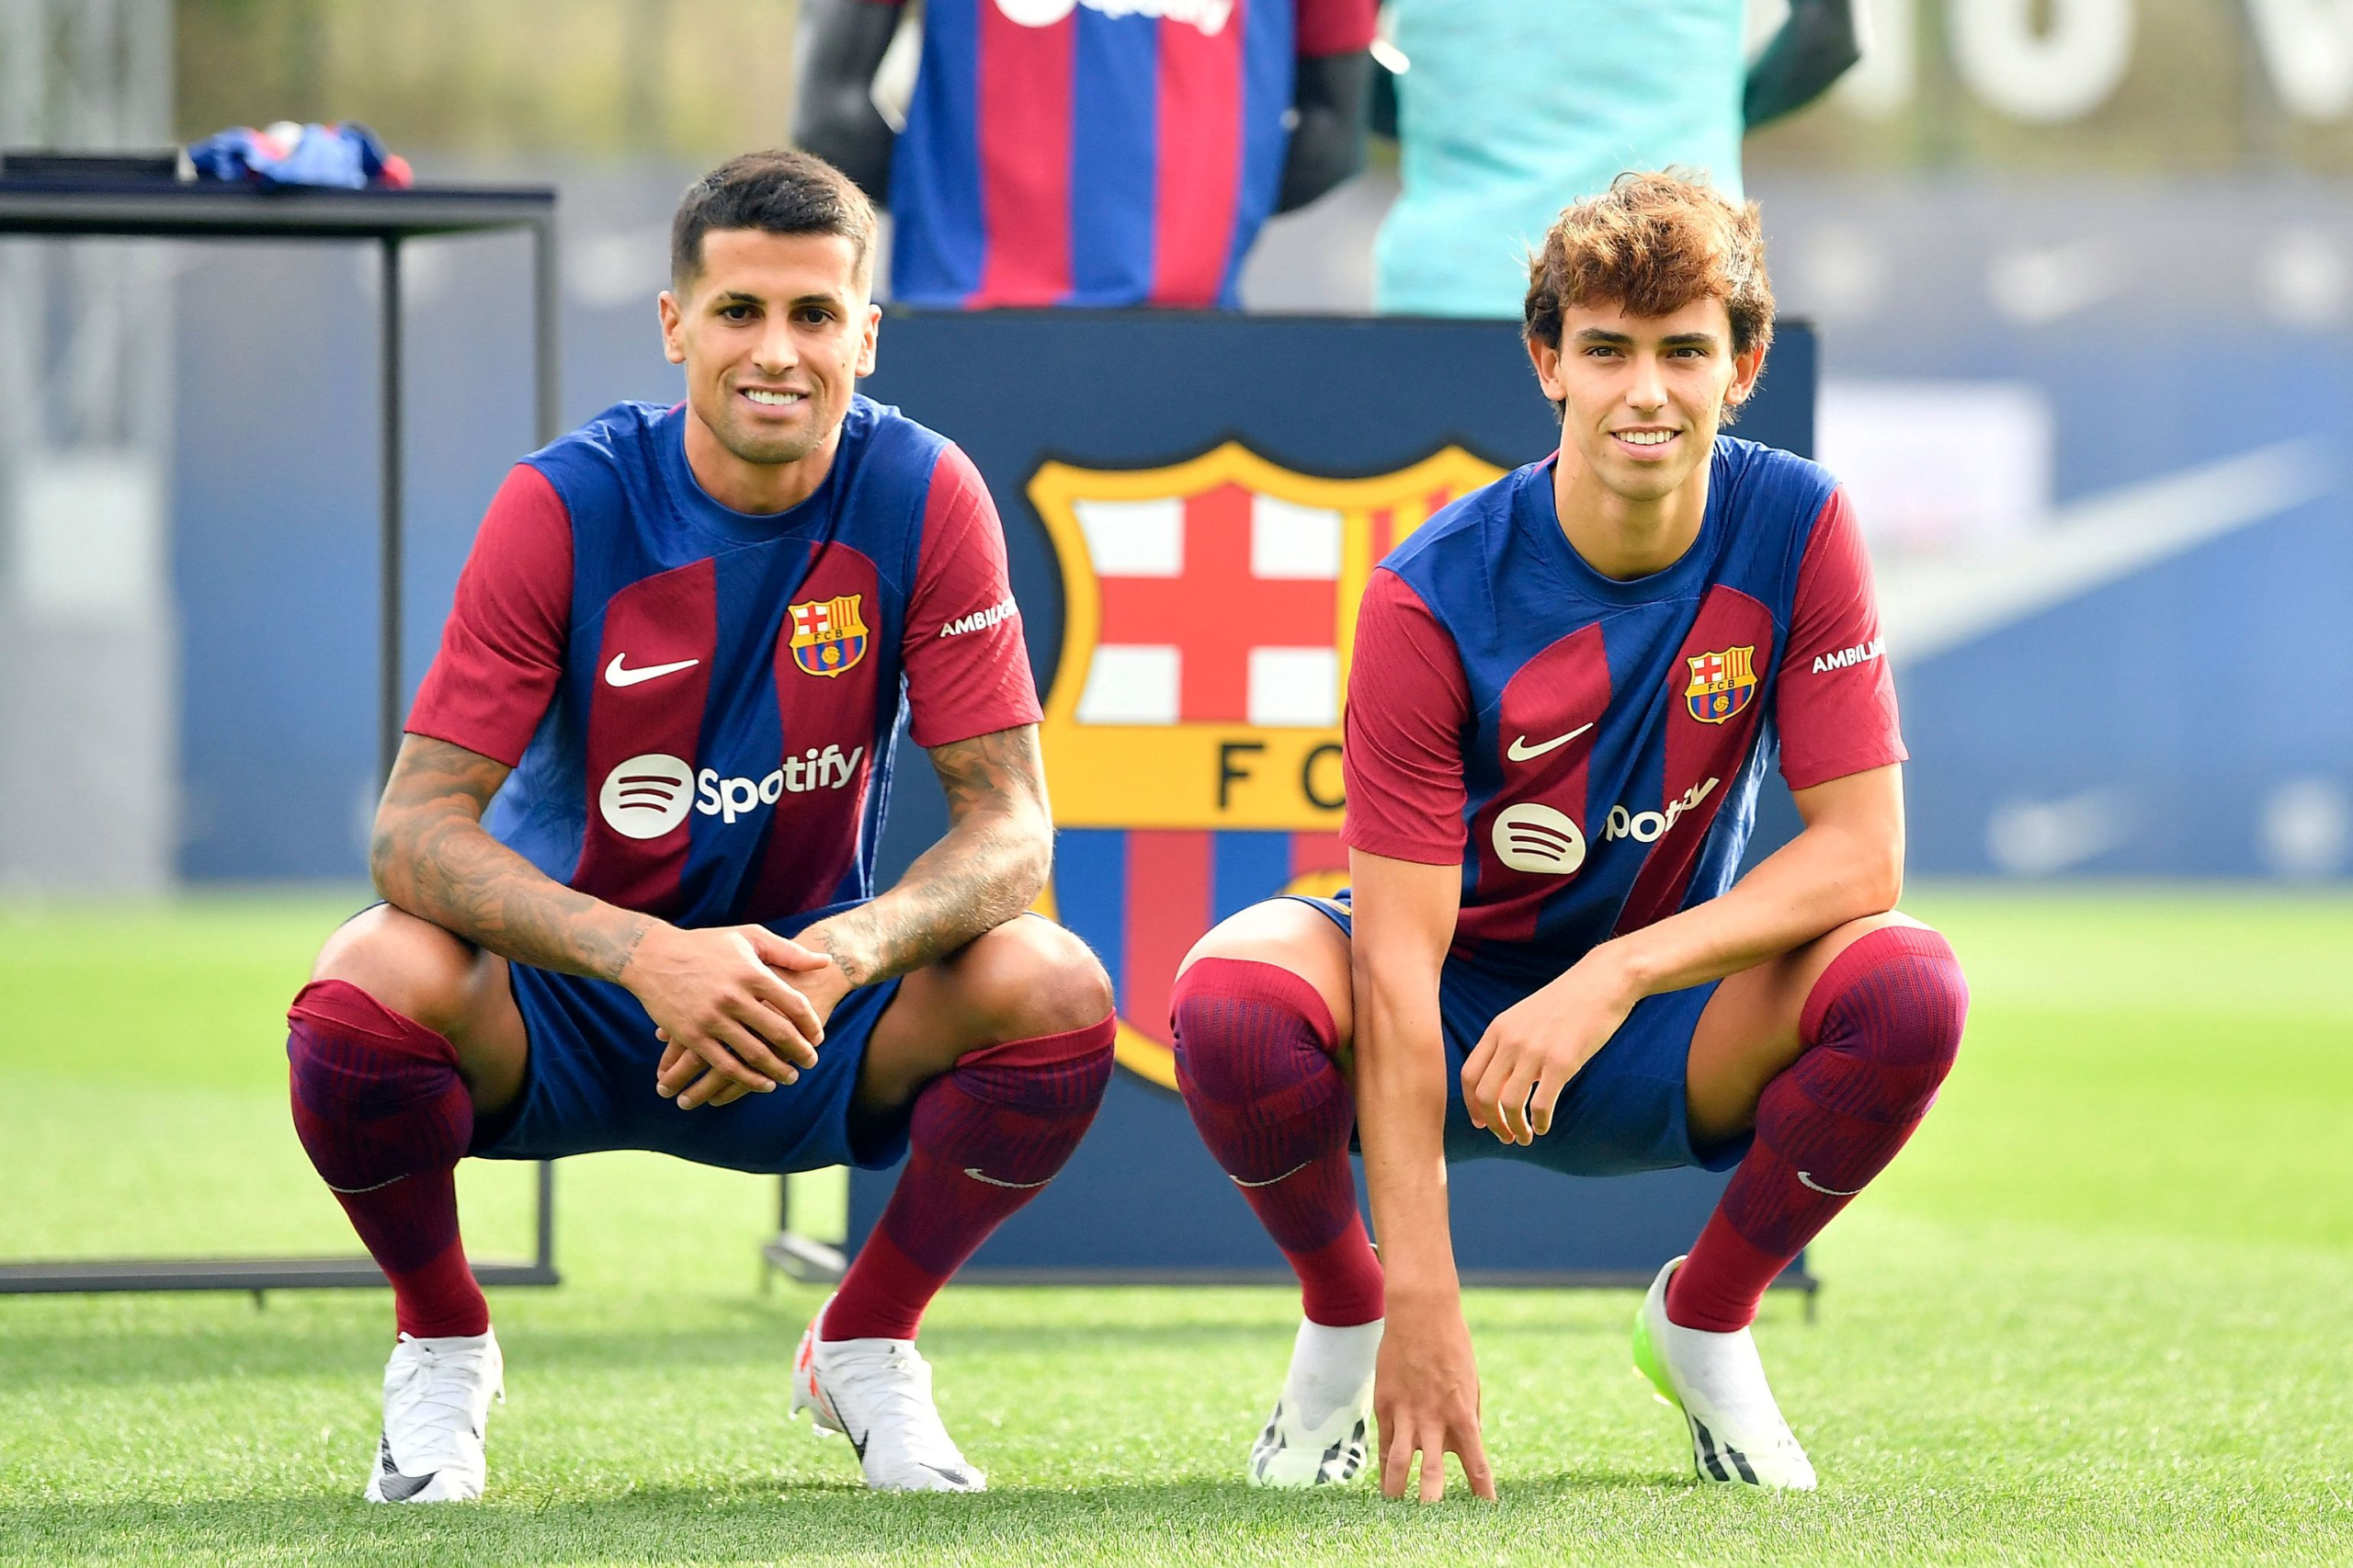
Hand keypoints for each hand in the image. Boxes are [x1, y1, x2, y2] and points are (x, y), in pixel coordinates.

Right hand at [619, 924, 832, 1108]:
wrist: (652, 956)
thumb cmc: (706, 945)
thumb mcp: (748, 938)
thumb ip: (788, 951)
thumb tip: (825, 961)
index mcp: (751, 972)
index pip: (794, 1004)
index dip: (811, 1024)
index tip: (818, 1036)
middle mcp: (734, 997)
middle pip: (779, 1032)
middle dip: (801, 1052)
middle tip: (812, 1062)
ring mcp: (712, 1018)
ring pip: (754, 1054)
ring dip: (777, 1070)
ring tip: (791, 1077)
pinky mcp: (692, 1035)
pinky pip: (725, 1065)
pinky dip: (747, 1079)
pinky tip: (763, 1085)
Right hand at [1376, 1293, 1495, 1501]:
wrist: (1421, 1314)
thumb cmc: (1453, 1347)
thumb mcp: (1472, 1384)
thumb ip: (1468, 1418)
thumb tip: (1465, 1447)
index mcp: (1463, 1414)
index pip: (1476, 1464)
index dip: (1482, 1491)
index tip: (1487, 1511)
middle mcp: (1434, 1419)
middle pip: (1432, 1472)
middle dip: (1432, 1502)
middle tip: (1432, 1525)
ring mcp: (1406, 1412)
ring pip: (1398, 1462)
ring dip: (1396, 1490)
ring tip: (1395, 1509)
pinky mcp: (1385, 1404)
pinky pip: (1384, 1441)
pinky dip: (1386, 1462)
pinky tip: (1386, 1479)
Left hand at [1460, 951, 1638, 1145]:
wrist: (1602, 981)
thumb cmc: (1567, 1002)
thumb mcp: (1525, 1018)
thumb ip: (1509, 1045)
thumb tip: (1501, 1083)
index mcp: (1497, 1029)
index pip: (1468, 1075)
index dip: (1471, 1105)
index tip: (1482, 1122)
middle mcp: (1510, 1040)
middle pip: (1483, 1095)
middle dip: (1491, 1122)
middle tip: (1505, 1136)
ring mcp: (1534, 1051)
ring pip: (1509, 1104)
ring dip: (1514, 1128)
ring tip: (1525, 1136)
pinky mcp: (1561, 1062)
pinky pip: (1541, 1104)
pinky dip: (1539, 1123)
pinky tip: (1544, 1127)